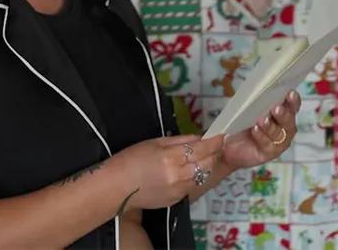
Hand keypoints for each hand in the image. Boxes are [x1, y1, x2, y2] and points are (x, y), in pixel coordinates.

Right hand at [109, 133, 225, 210]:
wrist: (116, 188)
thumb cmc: (130, 160)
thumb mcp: (154, 143)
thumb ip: (179, 141)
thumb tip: (198, 138)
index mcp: (171, 158)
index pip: (202, 149)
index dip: (214, 142)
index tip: (221, 136)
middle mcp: (179, 175)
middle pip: (207, 163)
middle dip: (214, 153)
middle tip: (217, 145)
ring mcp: (179, 190)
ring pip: (203, 175)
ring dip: (207, 165)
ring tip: (207, 156)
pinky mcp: (177, 200)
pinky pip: (193, 185)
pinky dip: (196, 176)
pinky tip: (191, 170)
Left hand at [221, 90, 299, 169]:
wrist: (227, 144)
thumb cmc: (240, 122)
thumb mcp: (247, 108)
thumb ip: (256, 100)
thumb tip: (259, 89)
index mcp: (282, 112)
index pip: (292, 105)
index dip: (293, 100)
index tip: (291, 93)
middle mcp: (284, 127)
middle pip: (289, 120)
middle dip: (284, 113)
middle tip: (276, 108)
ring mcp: (278, 141)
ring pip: (280, 133)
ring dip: (271, 126)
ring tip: (262, 120)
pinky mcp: (271, 152)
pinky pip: (270, 145)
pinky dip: (262, 136)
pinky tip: (255, 130)